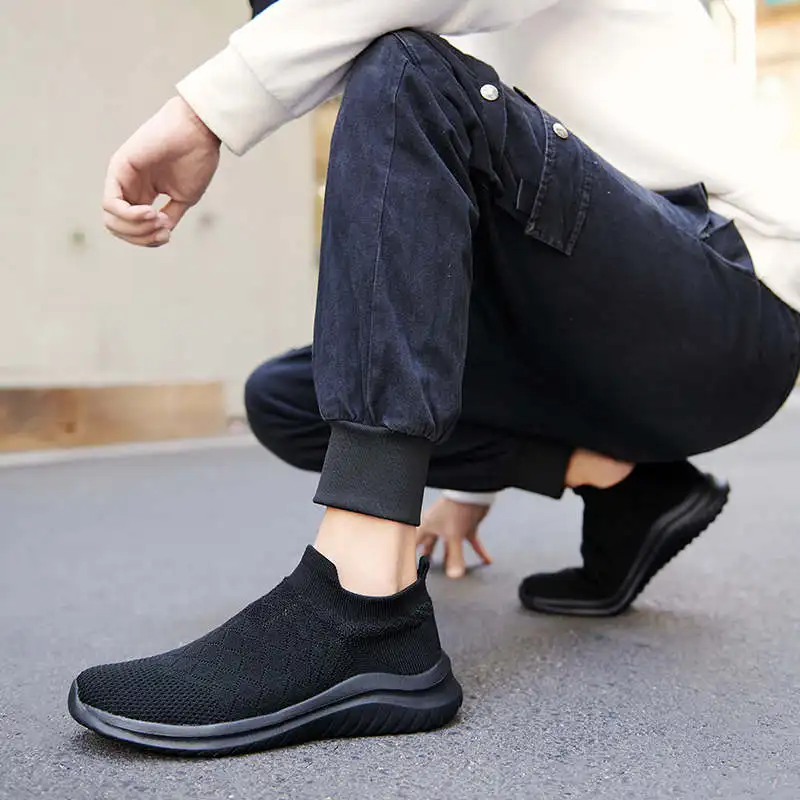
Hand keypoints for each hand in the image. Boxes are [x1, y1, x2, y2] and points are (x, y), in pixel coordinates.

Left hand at [102, 96, 220, 246]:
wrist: (198, 132)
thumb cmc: (196, 160)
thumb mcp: (183, 198)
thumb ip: (168, 217)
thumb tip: (159, 234)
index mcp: (143, 194)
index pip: (132, 230)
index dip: (148, 240)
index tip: (168, 233)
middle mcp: (128, 187)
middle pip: (118, 229)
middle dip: (141, 237)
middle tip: (163, 228)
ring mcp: (121, 177)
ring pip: (111, 220)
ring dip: (136, 229)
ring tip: (156, 218)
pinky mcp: (118, 168)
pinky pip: (111, 204)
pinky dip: (129, 216)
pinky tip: (149, 212)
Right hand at [416, 496, 491, 578]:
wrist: (473, 493)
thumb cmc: (456, 506)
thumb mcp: (453, 536)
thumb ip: (453, 557)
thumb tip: (453, 574)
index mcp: (428, 526)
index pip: (415, 542)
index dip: (412, 553)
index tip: (411, 565)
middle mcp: (438, 526)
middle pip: (432, 544)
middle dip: (430, 555)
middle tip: (427, 566)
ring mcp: (452, 526)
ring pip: (450, 545)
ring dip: (452, 556)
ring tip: (452, 569)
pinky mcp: (466, 525)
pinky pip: (471, 542)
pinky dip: (478, 551)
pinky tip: (485, 560)